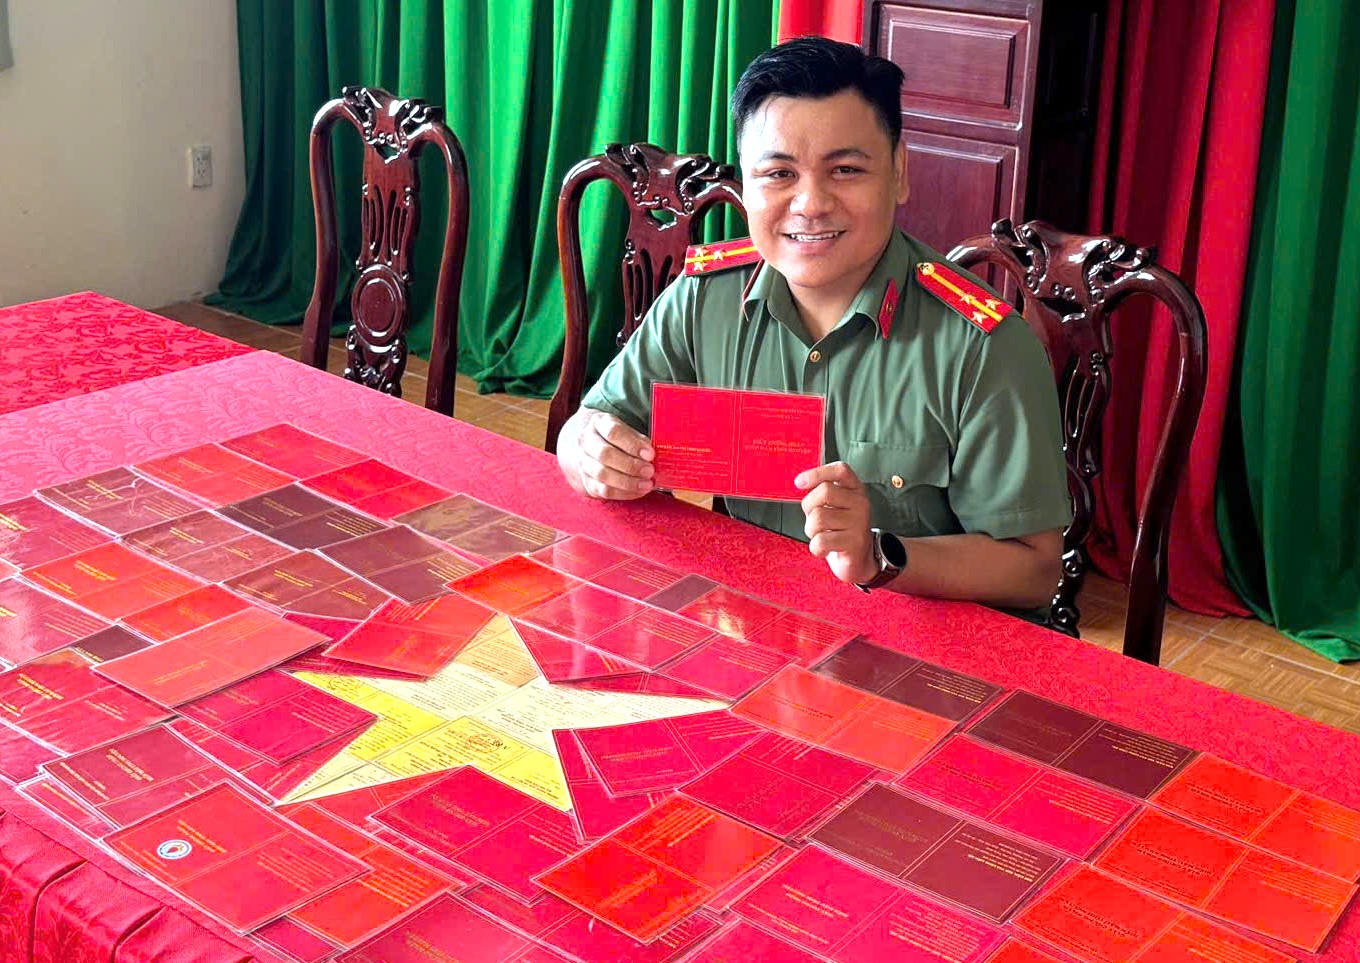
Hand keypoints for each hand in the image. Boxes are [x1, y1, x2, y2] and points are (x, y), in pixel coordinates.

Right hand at [563, 410, 655, 500]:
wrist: (591, 448)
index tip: (650, 454)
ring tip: (646, 484)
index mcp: (598, 423)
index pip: (613, 432)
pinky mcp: (587, 482)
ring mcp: (583, 462)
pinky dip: (624, 493)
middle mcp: (586, 441)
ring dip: (627, 482)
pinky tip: (638, 491)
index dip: (632, 444)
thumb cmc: (615, 438)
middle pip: (605, 454)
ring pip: (602, 474)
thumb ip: (638, 440)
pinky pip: (604, 490)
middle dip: (630, 465)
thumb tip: (650, 454)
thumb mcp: (626, 430)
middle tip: (649, 471)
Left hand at [796, 462, 877, 584]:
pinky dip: (816, 547)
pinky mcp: (855, 542)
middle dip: (809, 507)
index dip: (817, 473)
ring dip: (811, 530)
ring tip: (821, 535)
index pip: (840, 470)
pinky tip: (825, 548)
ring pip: (818, 518)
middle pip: (824, 492)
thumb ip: (822, 493)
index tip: (800, 482)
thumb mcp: (835, 506)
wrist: (859, 559)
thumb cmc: (840, 529)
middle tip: (814, 519)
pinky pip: (821, 541)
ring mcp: (859, 523)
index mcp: (855, 489)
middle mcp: (860, 503)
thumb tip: (801, 482)